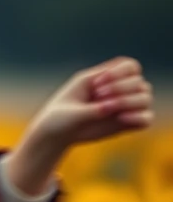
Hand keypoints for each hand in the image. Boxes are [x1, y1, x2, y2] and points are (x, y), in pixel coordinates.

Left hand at [20, 56, 153, 154]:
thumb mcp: (70, 110)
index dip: (118, 73)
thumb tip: (109, 109)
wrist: (55, 135)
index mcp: (104, 78)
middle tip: (98, 98)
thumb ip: (91, 109)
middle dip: (121, 88)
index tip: (96, 85)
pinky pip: (146, 119)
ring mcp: (123, 107)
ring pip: (145, 98)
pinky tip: (122, 119)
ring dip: (129, 102)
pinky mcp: (125, 124)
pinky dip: (140, 118)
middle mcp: (118, 91)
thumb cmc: (59, 117)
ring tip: (106, 110)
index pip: (130, 66)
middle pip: (138, 81)